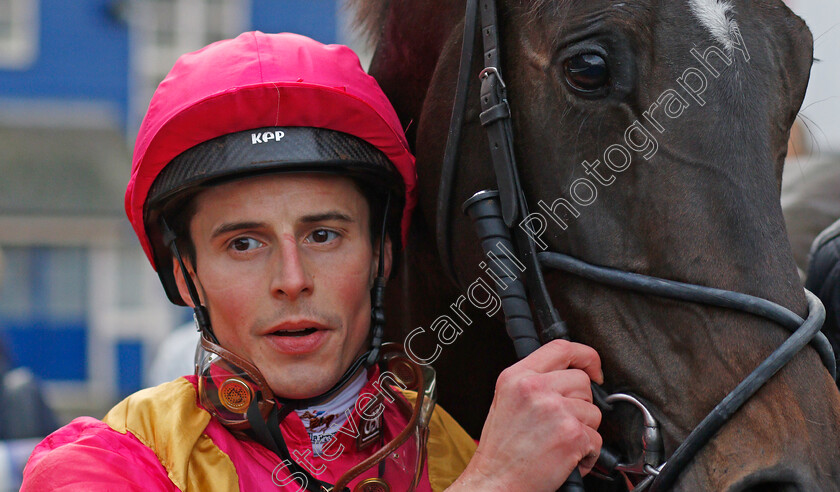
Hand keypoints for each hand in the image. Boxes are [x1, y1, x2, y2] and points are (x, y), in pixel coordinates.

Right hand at [449, 340, 602, 491]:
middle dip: (580, 404)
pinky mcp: (571, 434)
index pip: (560, 348)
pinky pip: (596, 439)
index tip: (593, 368)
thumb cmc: (500, 450)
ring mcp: (555, 410)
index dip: (585, 356)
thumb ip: (532, 381)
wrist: (495, 482)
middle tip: (563, 422)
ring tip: (559, 442)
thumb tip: (565, 374)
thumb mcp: (505, 400)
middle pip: (582, 382)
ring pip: (593, 412)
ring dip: (584, 430)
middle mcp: (535, 389)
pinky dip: (588, 453)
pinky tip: (566, 458)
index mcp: (517, 377)